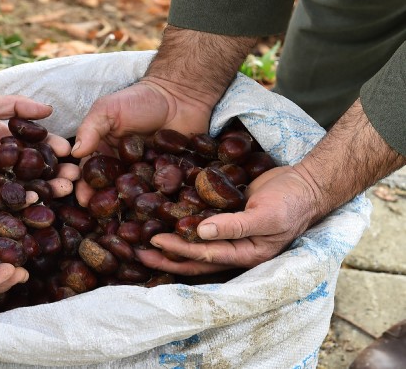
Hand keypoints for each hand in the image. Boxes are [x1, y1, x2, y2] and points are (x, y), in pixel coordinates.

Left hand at [0, 94, 77, 197]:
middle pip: (36, 169)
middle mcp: (4, 161)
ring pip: (26, 185)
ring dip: (48, 187)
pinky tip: (39, 198)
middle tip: (74, 175)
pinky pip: (5, 198)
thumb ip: (17, 106)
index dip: (54, 148)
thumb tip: (48, 110)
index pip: (36, 145)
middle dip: (57, 172)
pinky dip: (22, 199)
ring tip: (65, 188)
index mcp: (6, 139)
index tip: (70, 151)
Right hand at [71, 27, 255, 207]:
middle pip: (112, 192)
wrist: (182, 94)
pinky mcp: (170, 180)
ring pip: (136, 198)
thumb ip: (91, 129)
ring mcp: (147, 177)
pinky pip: (163, 195)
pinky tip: (154, 216)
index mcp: (105, 154)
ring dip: (130, 210)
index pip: (91, 174)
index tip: (82, 199)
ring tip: (126, 221)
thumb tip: (74, 153)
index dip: (84, 187)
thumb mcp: (108, 110)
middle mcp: (124, 169)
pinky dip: (159, 205)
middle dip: (105, 205)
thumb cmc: (140, 100)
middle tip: (101, 218)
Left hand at [135, 166, 319, 274]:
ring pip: (194, 245)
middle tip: (138, 253)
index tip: (155, 242)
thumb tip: (200, 232)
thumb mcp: (267, 216)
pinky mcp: (226, 218)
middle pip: (194, 259)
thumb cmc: (291, 202)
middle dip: (166, 258)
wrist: (305, 184)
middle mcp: (234, 250)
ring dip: (170, 244)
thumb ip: (234, 226)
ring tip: (143, 240)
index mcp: (245, 256)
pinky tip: (164, 218)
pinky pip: (201, 226)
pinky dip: (182, 224)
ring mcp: (229, 236)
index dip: (178, 250)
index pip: (205, 255)